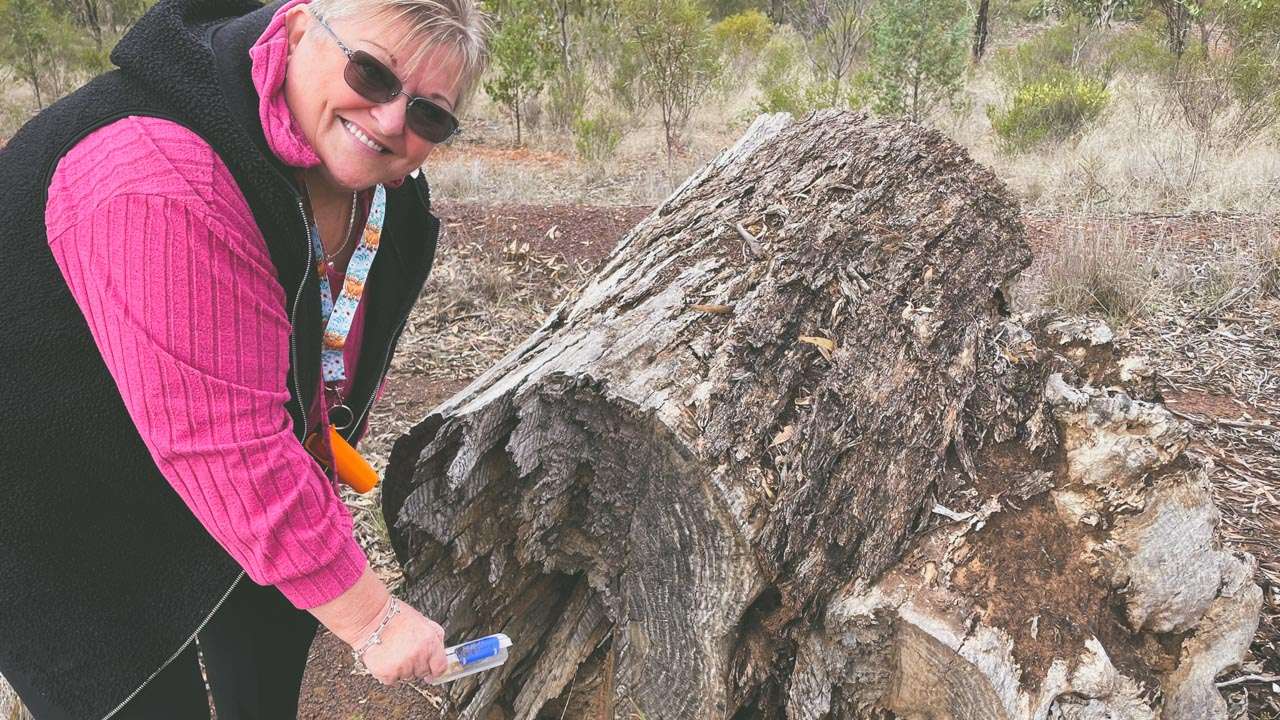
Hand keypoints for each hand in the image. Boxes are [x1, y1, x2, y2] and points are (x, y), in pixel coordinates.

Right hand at [306, 566, 448, 683]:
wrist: (371, 618)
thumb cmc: (395, 617)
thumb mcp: (423, 621)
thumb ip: (435, 637)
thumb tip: (442, 653)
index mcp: (430, 642)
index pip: (440, 667)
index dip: (435, 669)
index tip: (432, 671)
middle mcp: (418, 656)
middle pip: (422, 673)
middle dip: (416, 665)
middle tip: (405, 652)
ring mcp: (403, 666)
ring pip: (407, 677)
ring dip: (402, 669)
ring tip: (394, 652)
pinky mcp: (388, 674)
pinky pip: (392, 681)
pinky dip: (388, 673)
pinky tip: (386, 658)